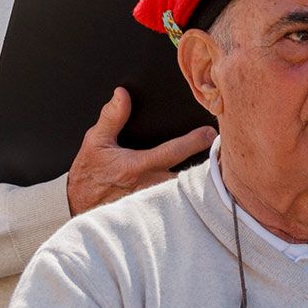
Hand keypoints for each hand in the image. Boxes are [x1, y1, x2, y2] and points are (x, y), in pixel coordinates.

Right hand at [67, 88, 216, 214]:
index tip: (210, 133)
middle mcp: (150, 186)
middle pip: (189, 175)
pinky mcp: (157, 213)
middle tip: (225, 155)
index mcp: (137, 167)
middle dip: (207, 167)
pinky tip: (203, 190)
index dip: (195, 141)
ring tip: (219, 170)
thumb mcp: (95, 143)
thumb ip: (111, 118)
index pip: (173, 151)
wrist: (83, 212)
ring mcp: (156, 202)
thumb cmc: (89, 178)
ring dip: (201, 181)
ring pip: (187, 191)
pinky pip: (180, 204)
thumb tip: (122, 94)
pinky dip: (191, 196)